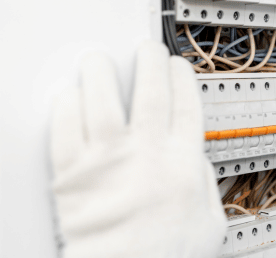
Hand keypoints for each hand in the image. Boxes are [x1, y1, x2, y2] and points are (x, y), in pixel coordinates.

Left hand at [50, 41, 225, 257]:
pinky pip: (65, 128)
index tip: (177, 66)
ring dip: (100, 73)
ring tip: (98, 60)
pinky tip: (69, 94)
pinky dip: (66, 106)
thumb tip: (198, 162)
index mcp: (182, 162)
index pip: (185, 104)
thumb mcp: (210, 224)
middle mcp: (146, 152)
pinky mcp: (72, 173)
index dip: (181, 78)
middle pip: (148, 91)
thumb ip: (208, 186)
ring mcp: (107, 160)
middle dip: (148, 62)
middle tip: (145, 50)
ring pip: (101, 99)